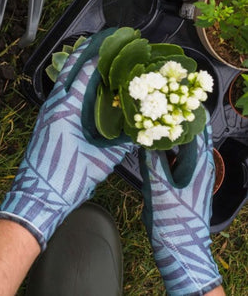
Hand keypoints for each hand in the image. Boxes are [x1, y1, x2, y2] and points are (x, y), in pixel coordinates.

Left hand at [0, 29, 135, 249]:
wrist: (37, 196)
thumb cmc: (67, 178)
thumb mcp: (101, 161)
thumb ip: (122, 143)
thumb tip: (142, 131)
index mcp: (67, 108)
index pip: (85, 73)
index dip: (101, 55)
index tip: (116, 42)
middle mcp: (54, 104)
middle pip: (70, 68)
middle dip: (86, 51)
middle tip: (104, 38)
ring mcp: (47, 111)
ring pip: (63, 79)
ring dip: (78, 65)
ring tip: (95, 54)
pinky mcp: (47, 120)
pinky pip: (61, 93)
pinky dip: (73, 82)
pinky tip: (84, 85)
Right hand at [139, 115, 221, 295]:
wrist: (180, 249)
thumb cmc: (173, 220)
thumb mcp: (159, 187)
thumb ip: (152, 160)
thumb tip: (145, 138)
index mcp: (200, 165)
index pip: (198, 130)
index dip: (188, 113)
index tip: (175, 97)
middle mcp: (199, 166)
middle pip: (191, 136)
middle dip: (178, 120)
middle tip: (159, 106)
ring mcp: (191, 175)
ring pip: (182, 146)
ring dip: (171, 133)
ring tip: (154, 120)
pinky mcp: (183, 182)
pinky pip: (175, 159)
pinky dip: (166, 149)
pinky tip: (152, 146)